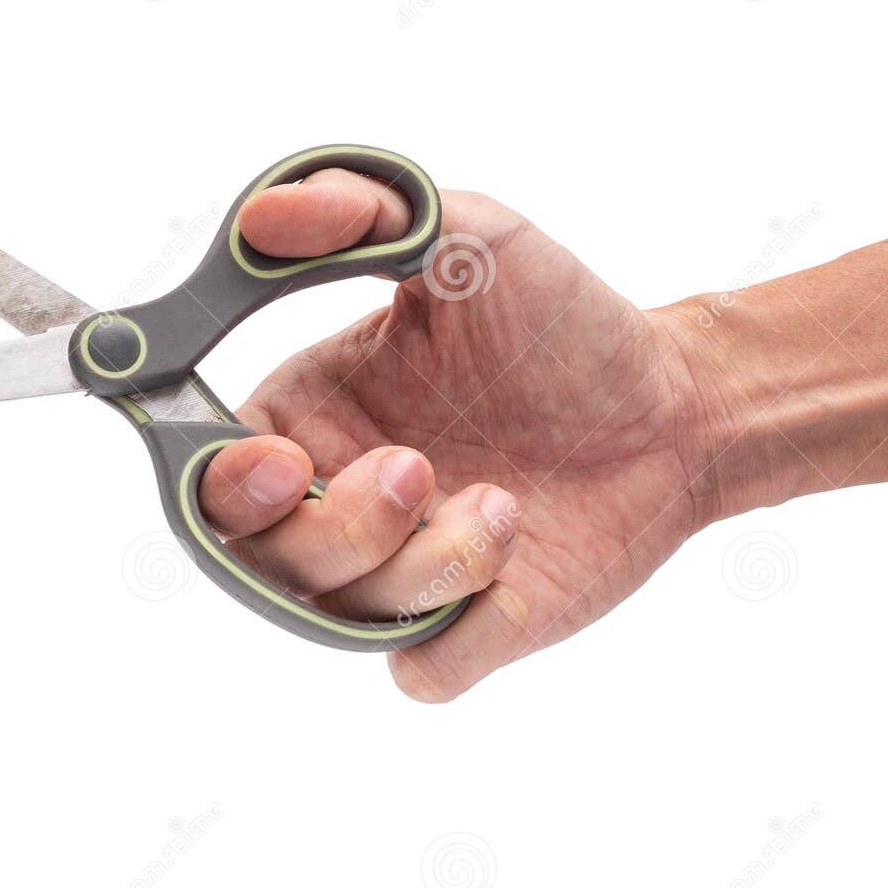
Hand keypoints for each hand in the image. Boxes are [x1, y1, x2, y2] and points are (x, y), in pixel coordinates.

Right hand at [199, 170, 709, 699]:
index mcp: (311, 415)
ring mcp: (403, 572)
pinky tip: (516, 578)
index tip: (285, 459)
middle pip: (267, 561)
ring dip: (424, 565)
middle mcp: (342, 500)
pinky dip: (460, 638)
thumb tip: (262, 218)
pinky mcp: (473, 628)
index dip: (226, 487)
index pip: (213, 477)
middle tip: (417, 469)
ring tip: (504, 502)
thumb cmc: (558, 316)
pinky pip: (425, 673)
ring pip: (346, 618)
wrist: (674, 400)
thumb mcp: (469, 235)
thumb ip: (363, 213)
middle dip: (335, 529)